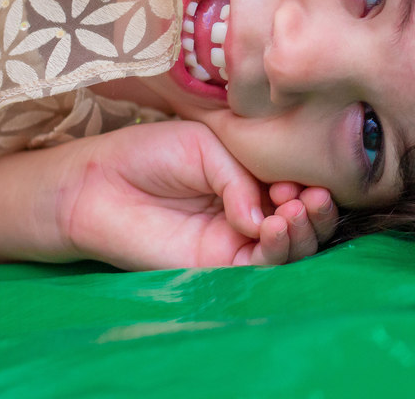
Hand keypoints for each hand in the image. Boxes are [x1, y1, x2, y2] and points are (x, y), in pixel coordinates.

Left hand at [59, 121, 339, 269]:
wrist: (97, 182)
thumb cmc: (148, 154)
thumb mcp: (206, 146)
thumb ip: (241, 179)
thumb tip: (267, 220)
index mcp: (250, 179)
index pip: (298, 187)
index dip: (310, 183)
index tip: (303, 174)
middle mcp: (249, 212)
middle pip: (303, 222)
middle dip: (317, 212)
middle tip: (312, 197)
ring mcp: (234, 241)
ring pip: (289, 249)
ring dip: (303, 232)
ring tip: (296, 210)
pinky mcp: (215, 267)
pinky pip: (259, 268)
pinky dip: (277, 250)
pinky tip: (275, 227)